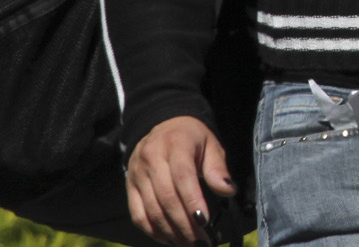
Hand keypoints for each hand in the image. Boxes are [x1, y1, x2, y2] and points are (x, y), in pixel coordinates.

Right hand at [126, 115, 234, 246]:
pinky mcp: (129, 186)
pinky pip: (138, 214)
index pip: (183, 177)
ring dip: (170, 232)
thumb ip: (217, 168)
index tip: (205, 222)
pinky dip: (153, 231)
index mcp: (175, 145)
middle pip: (166, 198)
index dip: (193, 202)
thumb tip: (229, 190)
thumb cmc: (193, 138)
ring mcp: (137, 174)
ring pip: (151, 210)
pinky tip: (170, 238)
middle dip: (184, 224)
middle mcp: (152, 159)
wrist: (164, 124)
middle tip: (200, 242)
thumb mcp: (211, 145)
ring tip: (188, 244)